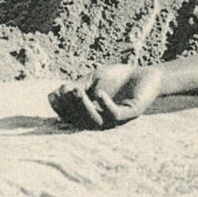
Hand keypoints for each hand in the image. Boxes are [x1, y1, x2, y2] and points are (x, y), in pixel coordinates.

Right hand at [48, 64, 163, 129]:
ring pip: (95, 121)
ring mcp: (116, 119)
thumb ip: (78, 86)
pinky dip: (105, 105)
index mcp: (91, 114)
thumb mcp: (93, 80)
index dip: (60, 109)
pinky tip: (99, 93)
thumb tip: (59, 91)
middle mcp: (102, 121)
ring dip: (84, 107)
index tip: (52, 95)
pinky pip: (115, 114)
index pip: (71, 117)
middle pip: (80, 121)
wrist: (146, 75)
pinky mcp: (130, 114)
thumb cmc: (118, 78)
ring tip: (77, 92)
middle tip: (66, 90)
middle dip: (70, 106)